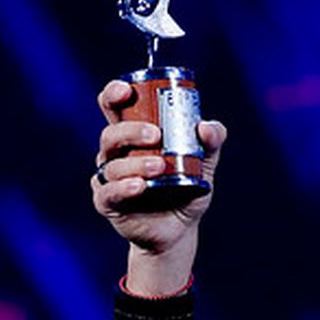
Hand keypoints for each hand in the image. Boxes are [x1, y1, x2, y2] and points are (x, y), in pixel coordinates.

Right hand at [91, 80, 226, 292]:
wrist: (180, 229)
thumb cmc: (187, 188)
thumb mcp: (204, 163)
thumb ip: (211, 142)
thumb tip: (205, 126)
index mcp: (132, 135)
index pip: (114, 106)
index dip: (114, 93)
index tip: (126, 89)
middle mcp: (115, 154)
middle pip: (111, 133)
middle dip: (130, 130)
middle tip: (155, 134)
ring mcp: (109, 178)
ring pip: (111, 164)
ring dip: (135, 163)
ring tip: (158, 167)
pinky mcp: (107, 203)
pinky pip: (108, 192)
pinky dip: (123, 187)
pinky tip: (138, 186)